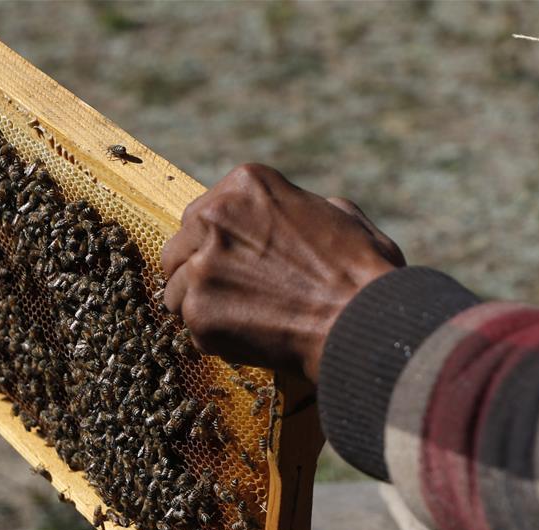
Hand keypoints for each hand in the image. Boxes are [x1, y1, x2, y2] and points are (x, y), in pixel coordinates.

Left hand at [162, 164, 403, 382]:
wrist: (361, 325)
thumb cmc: (362, 273)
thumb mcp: (340, 213)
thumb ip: (301, 205)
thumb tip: (296, 209)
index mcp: (246, 184)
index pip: (203, 213)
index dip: (217, 242)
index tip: (235, 260)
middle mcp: (214, 217)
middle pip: (179, 246)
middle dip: (198, 269)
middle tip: (230, 292)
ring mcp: (201, 265)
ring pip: (176, 288)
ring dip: (201, 305)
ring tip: (243, 318)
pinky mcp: (198, 311)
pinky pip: (189, 326)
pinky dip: (213, 336)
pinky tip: (249, 336)